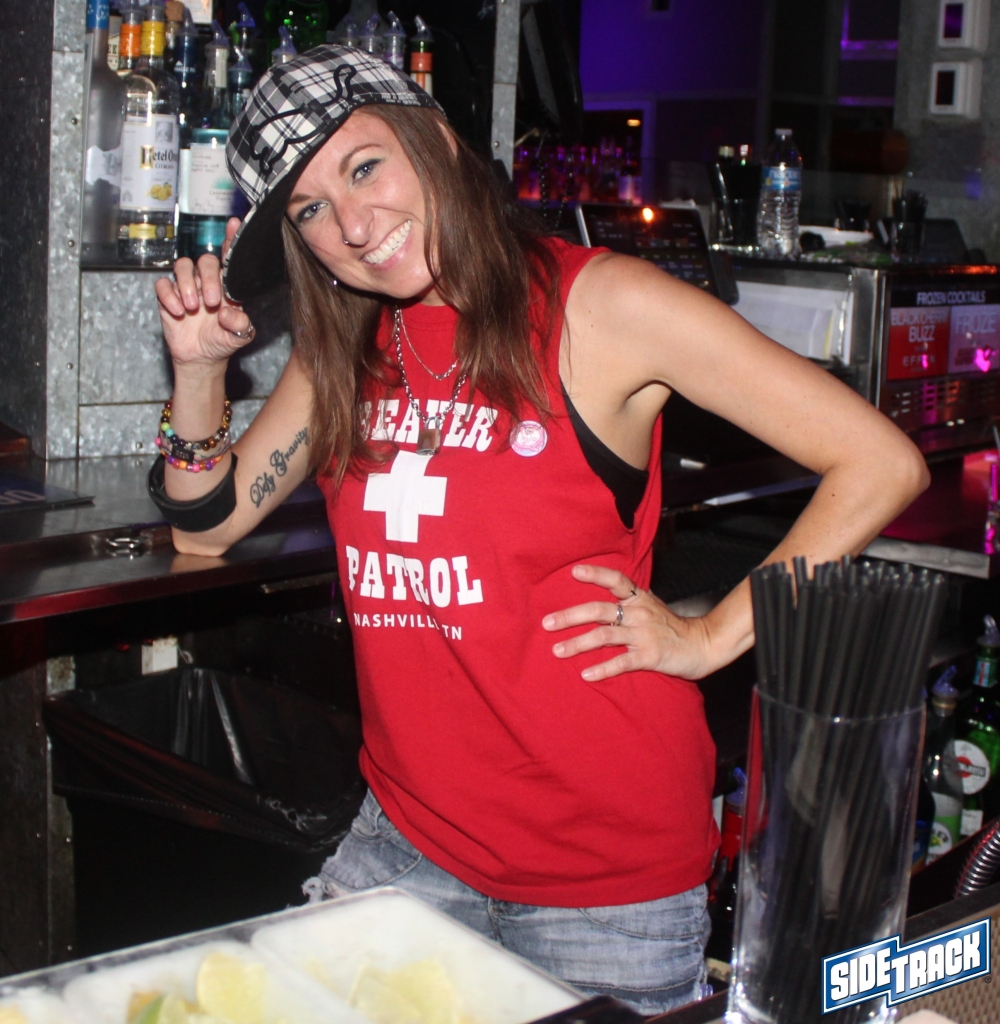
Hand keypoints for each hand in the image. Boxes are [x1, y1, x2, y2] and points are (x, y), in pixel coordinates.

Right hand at [154, 218, 253, 368]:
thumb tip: (226, 313)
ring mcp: (186, 287)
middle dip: (208, 278)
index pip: (229, 258)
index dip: (231, 240)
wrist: (202, 358)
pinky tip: (178, 312)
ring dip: (187, 284)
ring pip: (183, 266)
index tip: (234, 224)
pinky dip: (169, 296)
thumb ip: (240, 325)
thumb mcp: (240, 336)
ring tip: (193, 307)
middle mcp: (207, 281)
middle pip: (205, 260)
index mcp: (227, 286)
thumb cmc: (222, 341)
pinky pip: (163, 285)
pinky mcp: (168, 296)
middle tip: (212, 301)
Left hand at [541, 564, 714, 681]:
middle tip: (547, 623)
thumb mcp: (650, 606)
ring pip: (605, 636)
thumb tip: (595, 602)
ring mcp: (644, 634)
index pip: (616, 580)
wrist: (703, 644)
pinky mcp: (650, 656)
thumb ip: (627, 602)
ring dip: (578, 644)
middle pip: (599, 610)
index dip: (596, 574)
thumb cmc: (670, 626)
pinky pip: (622, 662)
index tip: (574, 571)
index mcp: (639, 598)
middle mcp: (639, 613)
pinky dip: (603, 668)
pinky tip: (586, 674)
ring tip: (557, 651)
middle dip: (570, 616)